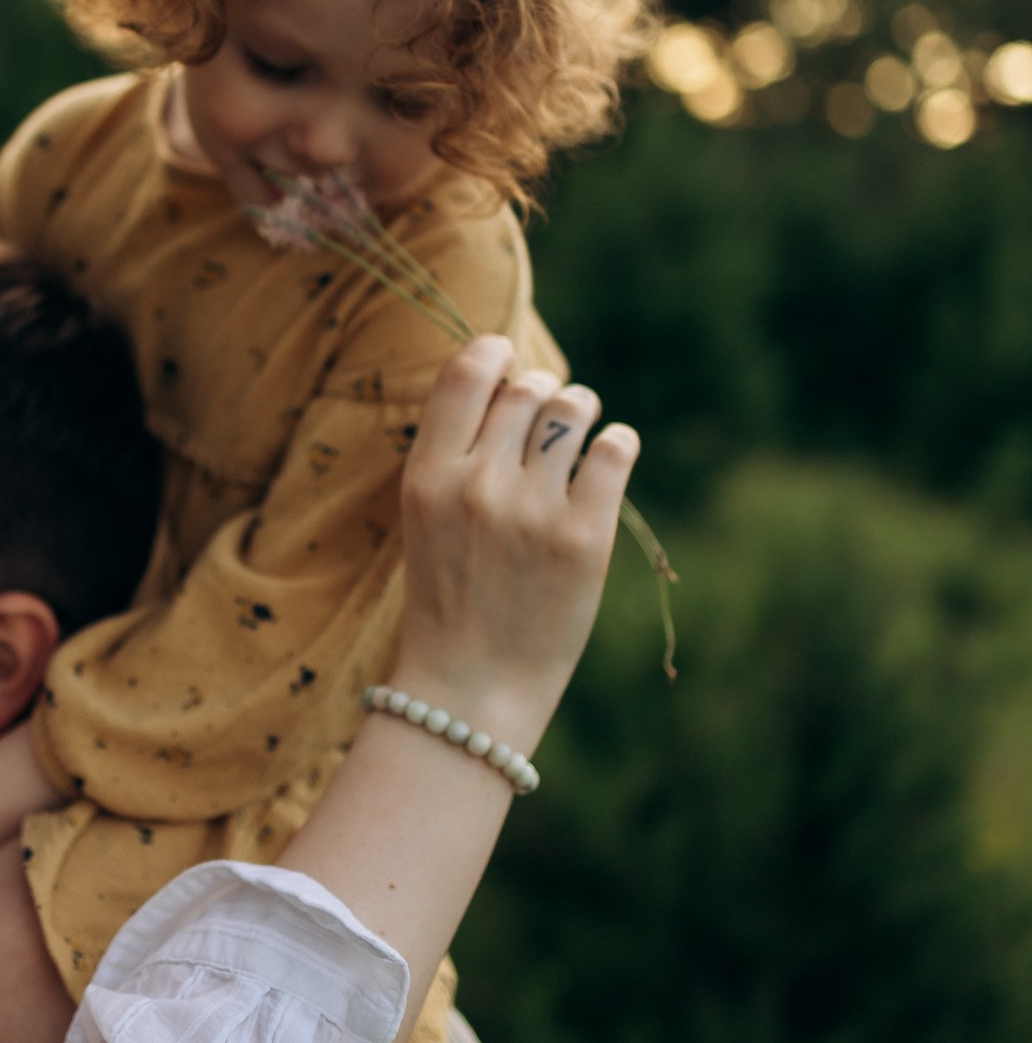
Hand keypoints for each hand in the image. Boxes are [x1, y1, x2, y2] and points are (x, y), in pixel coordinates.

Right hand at [393, 335, 637, 751]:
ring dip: (582, 410)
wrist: (470, 689)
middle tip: (550, 413)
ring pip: (573, 409)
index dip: (494, 353)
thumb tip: (511, 384)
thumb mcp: (426, 518)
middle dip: (543, 390)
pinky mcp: (583, 537)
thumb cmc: (449, 598)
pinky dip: (617, 444)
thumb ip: (458, 454)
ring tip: (582, 430)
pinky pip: (614, 450)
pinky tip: (610, 456)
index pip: (467, 372)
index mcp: (427, 475)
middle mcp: (477, 483)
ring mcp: (532, 509)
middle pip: (526, 387)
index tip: (508, 361)